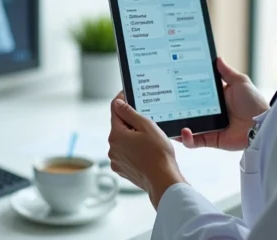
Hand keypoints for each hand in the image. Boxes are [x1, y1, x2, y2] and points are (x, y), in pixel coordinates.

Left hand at [108, 93, 185, 208]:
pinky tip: (147, 153)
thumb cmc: (159, 154)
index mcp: (116, 135)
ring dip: (133, 137)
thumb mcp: (147, 126)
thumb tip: (118, 103)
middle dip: (131, 122)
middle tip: (148, 123)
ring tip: (150, 141)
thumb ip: (130, 113)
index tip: (128, 95)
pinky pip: (125, 153)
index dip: (122, 100)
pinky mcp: (122, 169)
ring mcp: (116, 160)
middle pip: (119, 126)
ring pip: (123, 140)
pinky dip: (133, 150)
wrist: (163, 180)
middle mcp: (112, 148)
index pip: (115, 110)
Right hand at [178, 57, 268, 150]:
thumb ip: (227, 72)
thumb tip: (217, 58)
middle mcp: (211, 112)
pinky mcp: (211, 140)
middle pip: (188, 109)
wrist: (261, 125)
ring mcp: (210, 126)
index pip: (196, 92)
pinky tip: (183, 132)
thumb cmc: (254, 103)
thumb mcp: (240, 82)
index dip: (184, 89)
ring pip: (188, 127)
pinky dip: (187, 139)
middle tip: (164, 104)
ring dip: (177, 125)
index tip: (173, 84)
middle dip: (175, 108)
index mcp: (217, 98)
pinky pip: (194, 142)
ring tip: (169, 120)